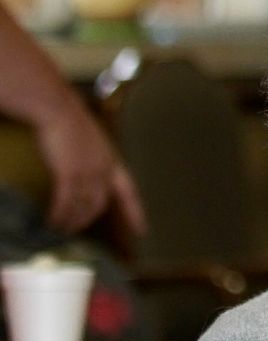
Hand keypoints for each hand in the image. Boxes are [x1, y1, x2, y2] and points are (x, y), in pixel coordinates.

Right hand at [34, 100, 143, 236]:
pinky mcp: (67, 174)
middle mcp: (103, 170)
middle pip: (99, 205)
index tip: (142, 231)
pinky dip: (59, 214)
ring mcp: (87, 173)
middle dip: (87, 219)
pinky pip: (64, 203)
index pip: (129, 193)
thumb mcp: (93, 142)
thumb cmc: (72, 122)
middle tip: (76, 229)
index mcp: (113, 162)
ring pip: (81, 207)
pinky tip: (52, 221)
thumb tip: (89, 174)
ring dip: (71, 221)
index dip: (135, 213)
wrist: (59, 109)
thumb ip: (95, 160)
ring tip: (61, 229)